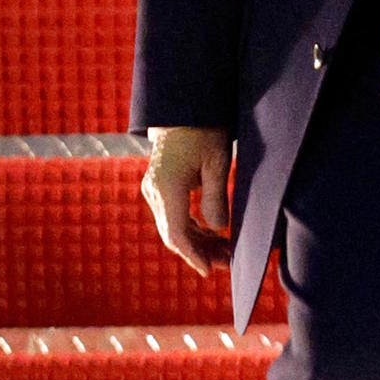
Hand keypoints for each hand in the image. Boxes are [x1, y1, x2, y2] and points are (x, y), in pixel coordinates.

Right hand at [142, 125, 234, 275]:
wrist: (184, 110)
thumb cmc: (204, 131)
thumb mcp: (217, 163)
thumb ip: (216, 197)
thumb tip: (218, 229)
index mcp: (167, 188)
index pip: (176, 233)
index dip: (193, 255)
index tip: (208, 270)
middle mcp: (154, 192)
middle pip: (173, 234)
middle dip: (198, 252)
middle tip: (225, 263)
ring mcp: (154, 190)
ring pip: (173, 227)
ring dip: (196, 242)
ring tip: (223, 252)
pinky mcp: (159, 188)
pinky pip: (173, 216)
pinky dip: (192, 228)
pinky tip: (212, 235)